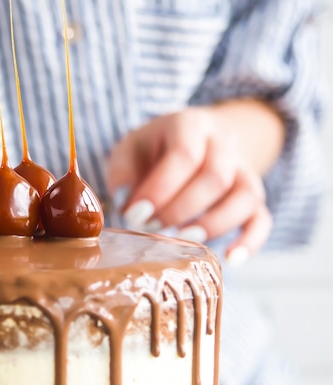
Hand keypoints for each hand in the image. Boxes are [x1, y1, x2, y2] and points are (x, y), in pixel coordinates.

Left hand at [106, 102, 284, 263]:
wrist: (194, 139)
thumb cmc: (154, 150)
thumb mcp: (130, 149)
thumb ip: (122, 174)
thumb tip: (125, 206)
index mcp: (190, 125)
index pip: (184, 155)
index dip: (160, 189)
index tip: (136, 213)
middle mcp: (224, 143)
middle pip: (216, 177)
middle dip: (181, 209)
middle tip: (153, 227)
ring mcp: (244, 169)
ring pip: (246, 196)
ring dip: (214, 225)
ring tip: (184, 239)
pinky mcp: (253, 196)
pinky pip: (263, 218)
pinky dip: (251, 241)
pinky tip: (231, 259)